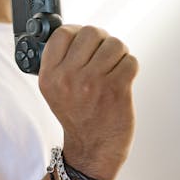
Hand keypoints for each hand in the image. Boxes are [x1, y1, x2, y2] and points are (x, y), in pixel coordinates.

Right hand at [38, 25, 138, 179]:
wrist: (91, 148)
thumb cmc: (76, 116)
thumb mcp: (53, 90)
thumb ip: (58, 63)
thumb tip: (75, 33)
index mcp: (50, 76)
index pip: (62, 34)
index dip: (76, 32)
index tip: (83, 41)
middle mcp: (69, 78)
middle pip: (90, 33)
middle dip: (101, 40)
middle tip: (102, 52)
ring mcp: (93, 83)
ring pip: (114, 44)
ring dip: (118, 53)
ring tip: (113, 66)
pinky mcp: (116, 90)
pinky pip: (130, 61)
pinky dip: (129, 66)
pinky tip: (121, 78)